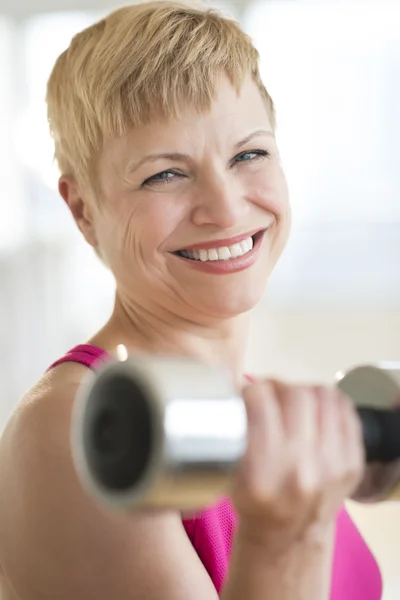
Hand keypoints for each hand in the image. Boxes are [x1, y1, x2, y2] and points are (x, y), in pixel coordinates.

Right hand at [231, 380, 364, 552]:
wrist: (288, 535)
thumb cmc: (254, 501)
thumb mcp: (231, 474)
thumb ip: (233, 431)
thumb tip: (236, 383)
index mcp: (263, 474)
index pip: (260, 403)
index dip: (251, 389)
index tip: (247, 392)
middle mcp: (301, 469)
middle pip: (296, 394)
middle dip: (278, 386)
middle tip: (270, 392)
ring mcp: (333, 466)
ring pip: (324, 396)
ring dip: (304, 390)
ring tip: (293, 400)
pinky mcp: (353, 462)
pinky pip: (346, 410)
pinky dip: (329, 402)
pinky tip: (315, 408)